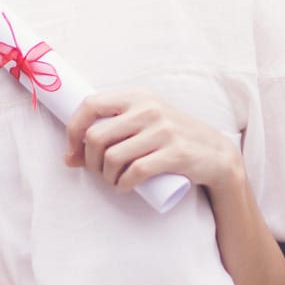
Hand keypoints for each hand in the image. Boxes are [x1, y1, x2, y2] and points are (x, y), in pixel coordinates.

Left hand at [64, 90, 242, 194]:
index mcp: (137, 97)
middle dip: (90, 161)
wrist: (216, 153)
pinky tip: (125, 187)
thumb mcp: (143, 124)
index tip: (73, 150)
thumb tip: (69, 158)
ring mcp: (163, 130)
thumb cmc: (171, 139)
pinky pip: (135, 172)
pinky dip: (123, 184)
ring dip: (106, 177)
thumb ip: (110, 133)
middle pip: (96, 136)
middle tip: (98, 172)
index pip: (90, 104)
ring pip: (112, 157)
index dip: (73, 129)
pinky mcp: (175, 153)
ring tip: (114, 180)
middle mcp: (149, 109)